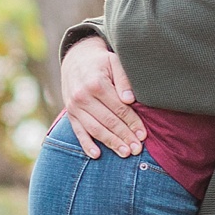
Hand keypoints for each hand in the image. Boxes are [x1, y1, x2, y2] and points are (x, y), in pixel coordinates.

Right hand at [58, 35, 144, 159]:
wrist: (76, 59)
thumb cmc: (101, 62)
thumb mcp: (114, 62)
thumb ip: (123, 79)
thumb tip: (129, 100)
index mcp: (96, 83)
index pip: (118, 108)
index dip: (132, 122)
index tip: (143, 135)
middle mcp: (82, 96)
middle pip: (108, 121)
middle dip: (124, 136)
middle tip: (137, 149)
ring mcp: (74, 107)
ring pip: (95, 129)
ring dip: (110, 143)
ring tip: (125, 153)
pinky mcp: (70, 114)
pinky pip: (78, 131)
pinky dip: (86, 144)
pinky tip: (97, 155)